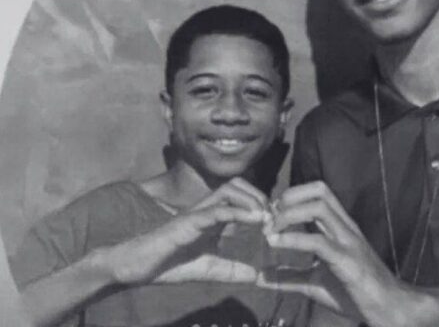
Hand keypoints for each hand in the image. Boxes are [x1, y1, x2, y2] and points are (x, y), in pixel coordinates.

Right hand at [98, 177, 268, 285]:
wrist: (137, 268)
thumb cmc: (170, 264)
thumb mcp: (209, 269)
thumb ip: (232, 270)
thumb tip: (256, 277)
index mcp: (213, 217)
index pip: (241, 196)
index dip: (261, 202)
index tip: (278, 218)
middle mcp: (206, 209)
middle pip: (237, 184)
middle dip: (259, 195)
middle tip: (272, 216)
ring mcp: (197, 213)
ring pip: (228, 189)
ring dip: (251, 199)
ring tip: (265, 217)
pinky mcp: (187, 222)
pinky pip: (215, 210)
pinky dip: (237, 212)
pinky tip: (253, 220)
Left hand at [259, 181, 411, 326]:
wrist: (389, 308)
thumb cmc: (355, 293)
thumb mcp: (315, 282)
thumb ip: (289, 276)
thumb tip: (260, 277)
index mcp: (340, 227)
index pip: (318, 192)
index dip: (291, 196)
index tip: (270, 215)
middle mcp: (345, 227)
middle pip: (320, 191)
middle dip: (290, 196)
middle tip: (270, 217)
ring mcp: (348, 242)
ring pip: (320, 208)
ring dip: (289, 214)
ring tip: (270, 231)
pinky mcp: (347, 261)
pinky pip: (319, 242)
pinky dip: (293, 240)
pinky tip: (276, 245)